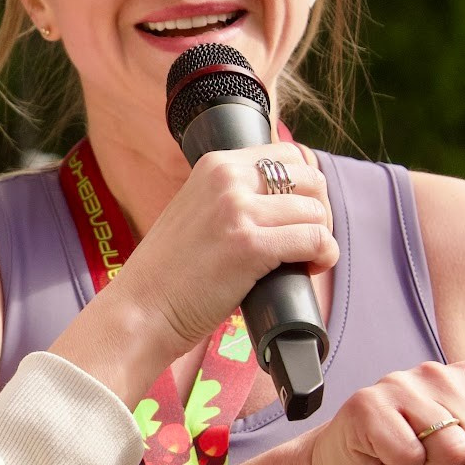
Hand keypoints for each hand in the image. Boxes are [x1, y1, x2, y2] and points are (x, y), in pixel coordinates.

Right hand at [100, 142, 333, 357]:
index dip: (305, 188)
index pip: (288, 154)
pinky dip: (323, 255)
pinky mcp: (250, 245)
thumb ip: (231, 199)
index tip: (298, 218)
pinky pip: (314, 239)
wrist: (141, 310)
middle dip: (319, 212)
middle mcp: (227, 178)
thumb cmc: (170, 274)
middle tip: (307, 243)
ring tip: (305, 261)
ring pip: (315, 211)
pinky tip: (311, 269)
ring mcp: (237, 210)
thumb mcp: (196, 212)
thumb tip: (285, 204)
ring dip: (321, 238)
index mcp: (215, 165)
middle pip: (310, 178)